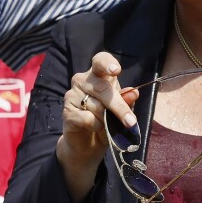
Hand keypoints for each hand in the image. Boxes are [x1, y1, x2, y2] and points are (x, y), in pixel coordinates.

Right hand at [58, 52, 137, 166]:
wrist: (88, 142)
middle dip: (119, 106)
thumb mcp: (120, 110)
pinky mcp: (67, 111)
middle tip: (130, 121)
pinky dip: (97, 126)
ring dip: (107, 119)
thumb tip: (134, 93)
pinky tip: (95, 127)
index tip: (116, 71)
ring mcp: (72, 95)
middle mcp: (82, 80)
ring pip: (96, 106)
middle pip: (102, 88)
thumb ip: (126, 100)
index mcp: (98, 74)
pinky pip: (87, 118)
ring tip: (107, 124)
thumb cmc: (106, 119)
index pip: (100, 60)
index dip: (107, 63)